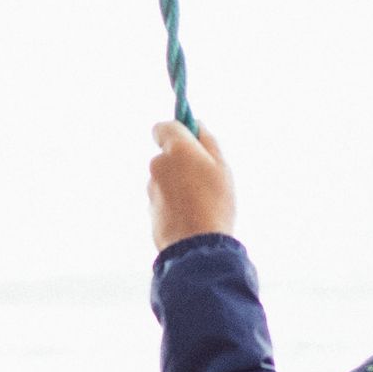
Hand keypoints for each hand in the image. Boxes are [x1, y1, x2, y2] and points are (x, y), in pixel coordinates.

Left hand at [148, 120, 237, 247]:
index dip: (177, 131)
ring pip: (166, 178)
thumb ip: (208, 141)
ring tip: (201, 202)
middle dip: (182, 161)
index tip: (191, 140)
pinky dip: (174, 202)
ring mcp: (151, 188)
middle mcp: (158, 164)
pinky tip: (191, 215)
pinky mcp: (150, 209)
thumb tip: (197, 125)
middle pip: (167, 154)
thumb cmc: (215, 203)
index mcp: (176, 149)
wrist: (198, 246)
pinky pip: (164, 198)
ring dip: (179, 184)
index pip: (163, 127)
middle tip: (206, 177)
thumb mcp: (222, 167)